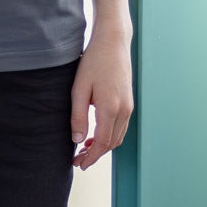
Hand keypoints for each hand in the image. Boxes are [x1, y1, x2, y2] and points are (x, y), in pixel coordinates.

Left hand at [70, 29, 133, 169]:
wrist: (113, 42)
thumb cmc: (94, 62)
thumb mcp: (79, 89)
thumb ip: (78, 116)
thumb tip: (77, 140)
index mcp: (110, 108)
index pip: (103, 143)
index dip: (91, 157)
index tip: (79, 165)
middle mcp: (124, 110)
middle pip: (112, 143)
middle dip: (96, 155)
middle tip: (78, 160)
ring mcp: (129, 106)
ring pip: (118, 136)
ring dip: (103, 146)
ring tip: (84, 149)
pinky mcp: (129, 102)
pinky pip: (121, 126)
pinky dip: (109, 136)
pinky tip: (95, 134)